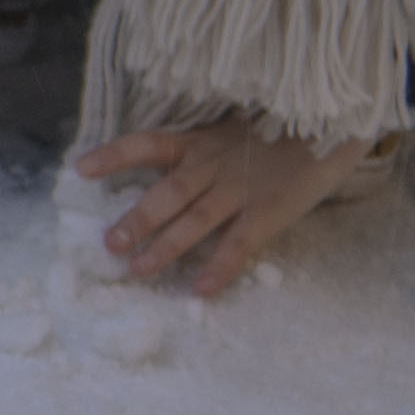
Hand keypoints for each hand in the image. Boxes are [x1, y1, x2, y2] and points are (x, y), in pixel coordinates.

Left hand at [76, 120, 372, 294]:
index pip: (148, 144)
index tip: (81, 167)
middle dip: (136, 220)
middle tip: (108, 244)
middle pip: (167, 193)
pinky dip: (220, 268)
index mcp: (199, 141)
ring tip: (137, 270)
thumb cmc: (275, 130)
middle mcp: (214, 165)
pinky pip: (240, 244)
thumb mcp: (229, 128)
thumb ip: (197, 148)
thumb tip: (156, 169)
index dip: (114, 155)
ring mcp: (241, 189)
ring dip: (165, 246)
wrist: (334, 125)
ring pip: (196, 221)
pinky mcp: (269, 212)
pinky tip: (200, 290)